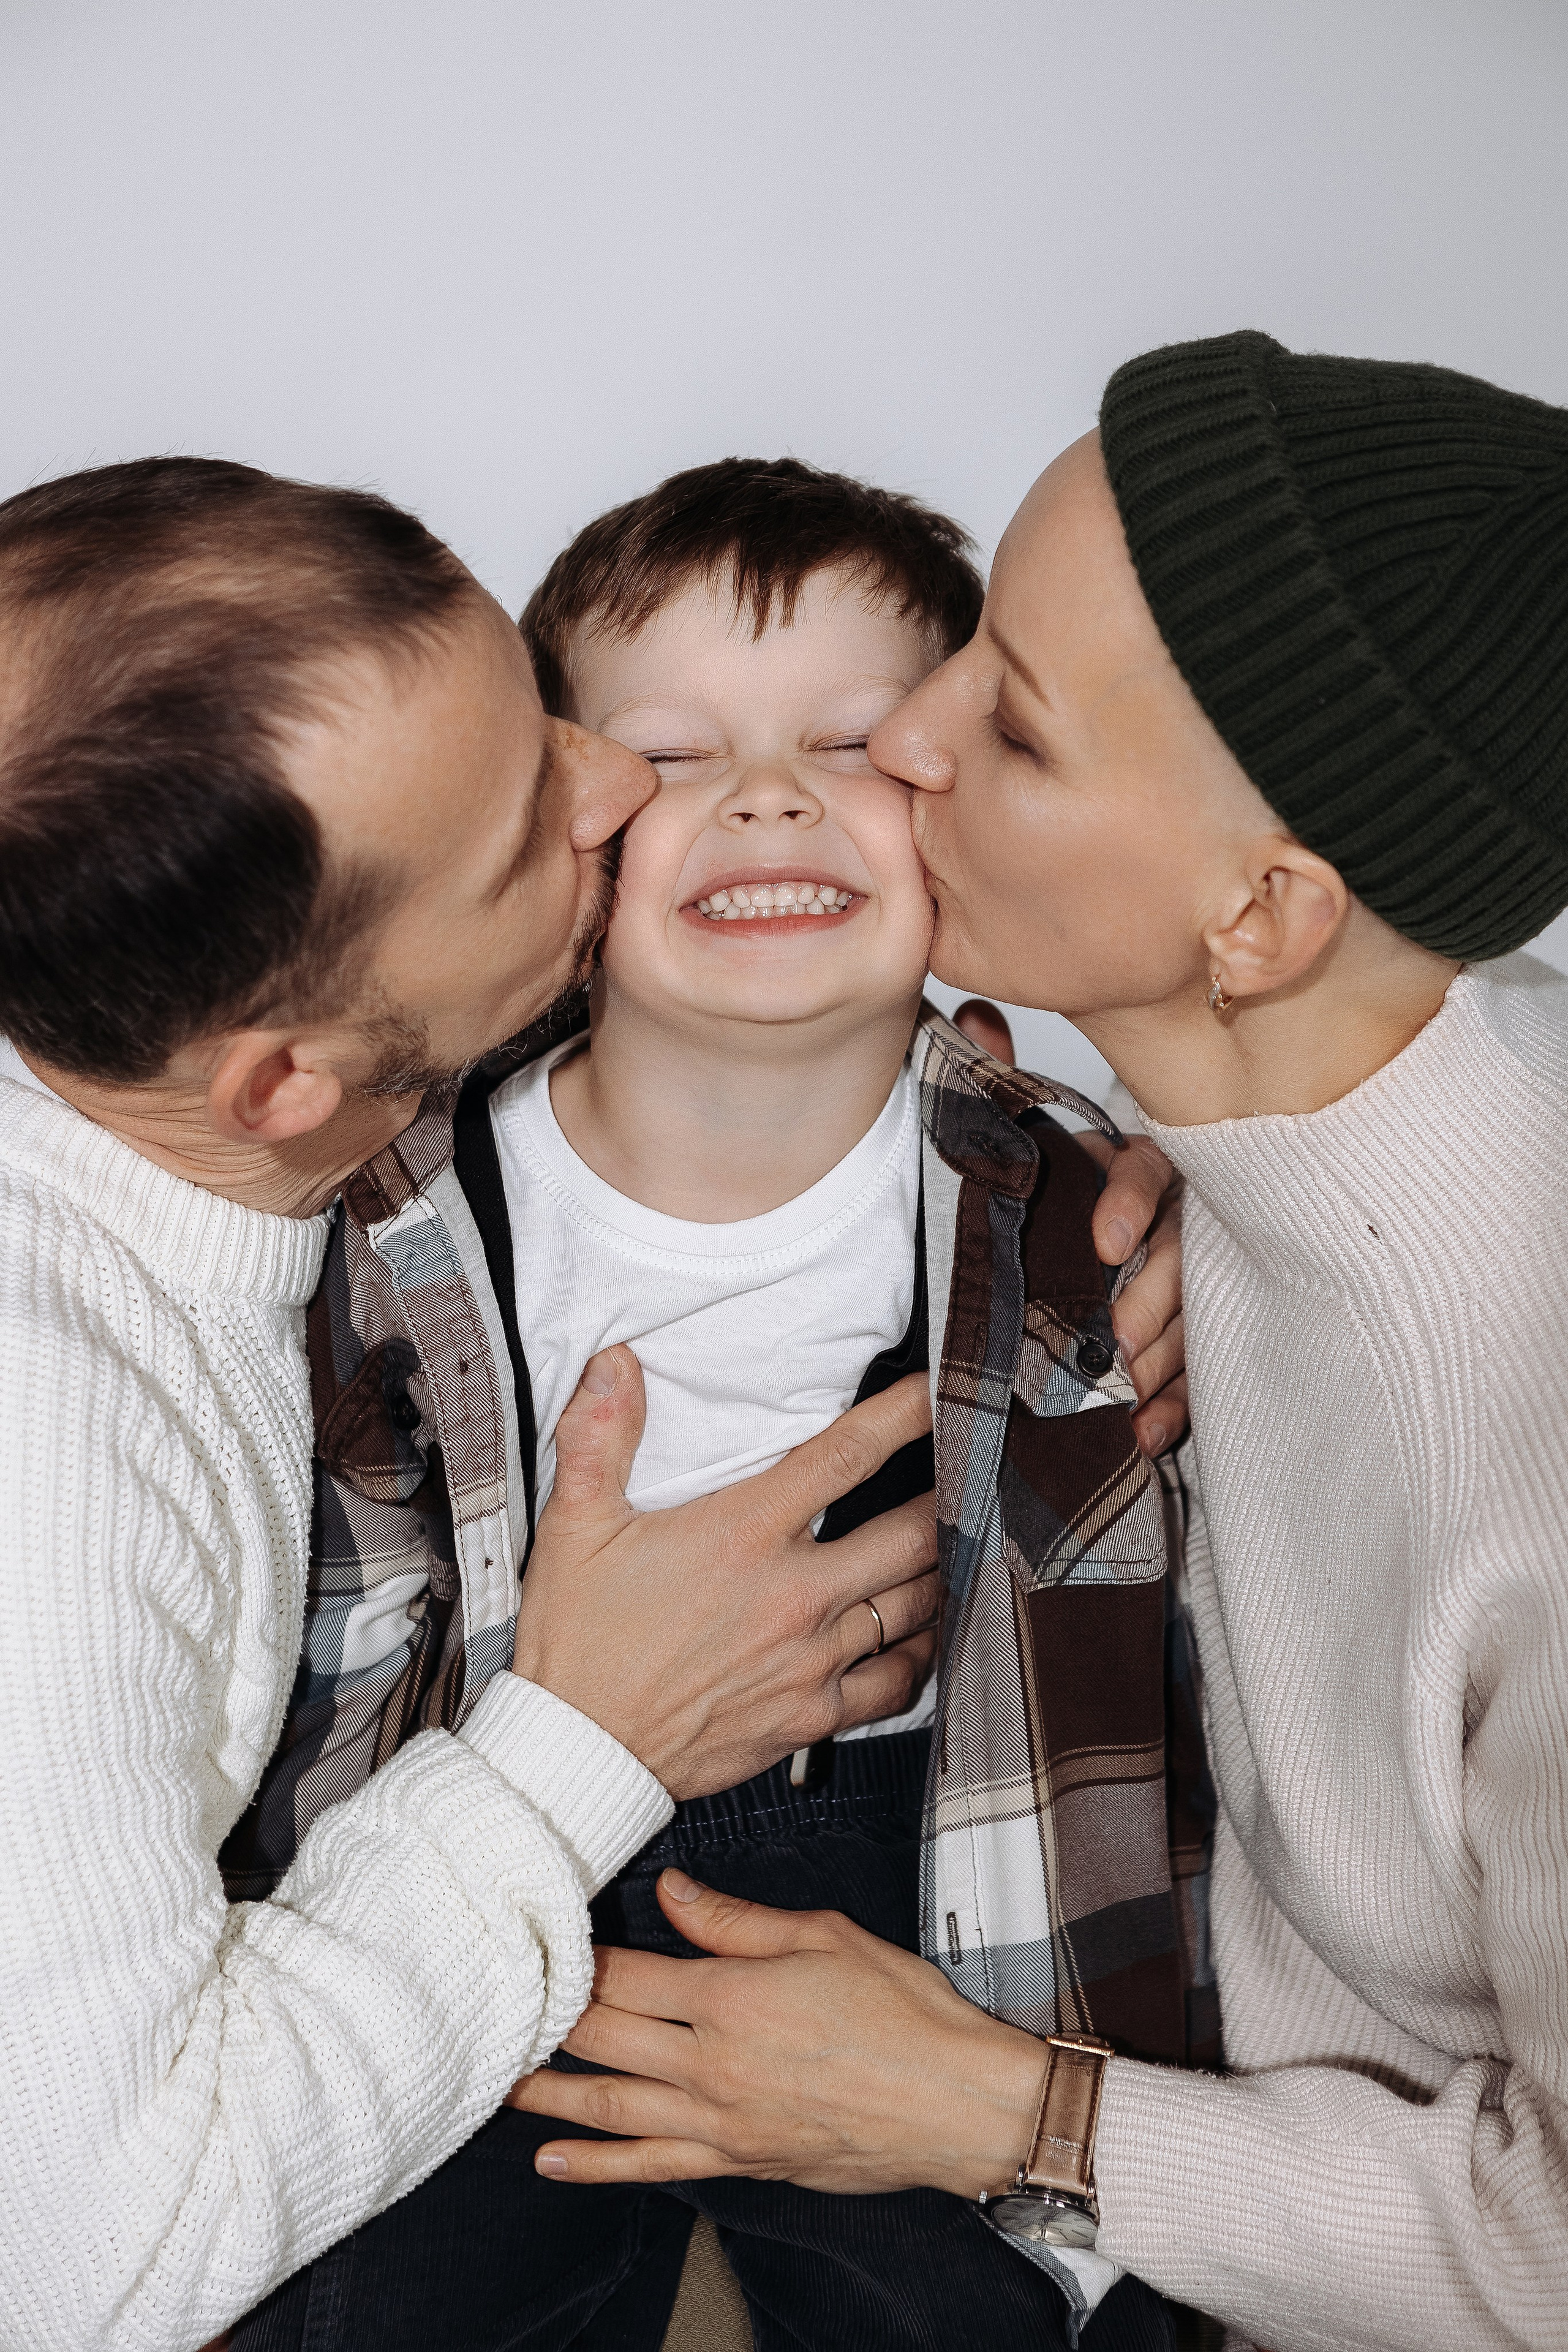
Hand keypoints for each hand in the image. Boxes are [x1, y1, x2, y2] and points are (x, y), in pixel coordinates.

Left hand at [507, 1871, 1044, 2195]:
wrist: (954, 2101)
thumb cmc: (903, 2014)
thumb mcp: (823, 1936)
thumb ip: (733, 1919)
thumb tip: (668, 1891)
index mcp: (731, 1996)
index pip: (628, 1974)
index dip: (580, 1958)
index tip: (543, 1942)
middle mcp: (713, 2062)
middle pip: (606, 2037)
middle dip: (549, 2020)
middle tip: (500, 2004)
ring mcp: (721, 2118)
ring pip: (612, 2105)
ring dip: (548, 2093)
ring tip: (497, 2081)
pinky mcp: (738, 2159)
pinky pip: (651, 2164)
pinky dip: (597, 2164)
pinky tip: (555, 2160)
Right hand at [511, 1352, 938, 1798]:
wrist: (576, 1753)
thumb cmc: (576, 1642)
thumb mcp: (574, 1527)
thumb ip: (599, 1436)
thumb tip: (614, 1363)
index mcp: (743, 1534)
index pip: (846, 1455)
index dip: (902, 1415)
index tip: (935, 1391)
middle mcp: (793, 1595)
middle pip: (911, 1531)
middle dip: (947, 1495)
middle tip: (964, 1473)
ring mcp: (811, 1659)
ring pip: (916, 1603)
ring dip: (942, 1568)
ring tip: (956, 1542)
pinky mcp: (813, 1716)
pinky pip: (898, 1682)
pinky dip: (922, 1654)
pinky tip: (924, 1634)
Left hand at [952, 1000, 1186, 1456]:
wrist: (1067, 1237)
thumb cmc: (1046, 1184)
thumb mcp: (1016, 1133)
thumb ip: (1001, 1081)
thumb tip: (979, 1018)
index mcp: (1134, 1162)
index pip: (1147, 1169)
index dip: (1130, 1203)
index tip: (1104, 1243)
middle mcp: (1175, 1216)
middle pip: (1180, 1255)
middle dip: (1149, 1300)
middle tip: (1111, 1340)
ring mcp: (1188, 1276)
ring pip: (1194, 1316)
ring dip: (1163, 1358)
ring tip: (1124, 1393)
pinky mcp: (1191, 1331)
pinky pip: (1198, 1368)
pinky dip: (1177, 1402)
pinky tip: (1149, 1430)